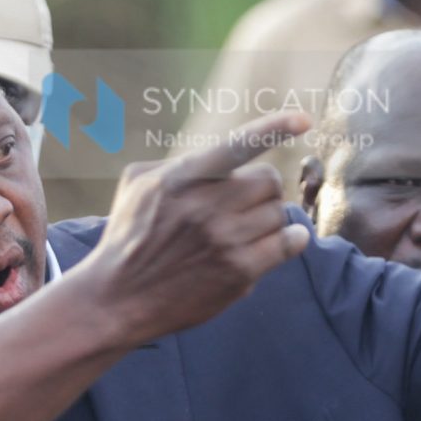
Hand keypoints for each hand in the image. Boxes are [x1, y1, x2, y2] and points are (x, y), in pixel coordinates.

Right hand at [72, 112, 314, 344]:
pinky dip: (291, 239)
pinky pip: (288, 243)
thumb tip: (222, 153)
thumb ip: (180, 162)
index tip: (304, 120)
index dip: (275, 128)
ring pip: (279, 213)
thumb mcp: (139, 184)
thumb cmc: (128, 236)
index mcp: (183, 177)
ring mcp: (225, 241)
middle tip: (243, 205)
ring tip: (242, 231)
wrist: (116, 299)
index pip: (238, 145)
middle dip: (261, 191)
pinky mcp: (238, 272)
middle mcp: (206, 206)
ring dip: (268, 219)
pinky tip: (282, 239)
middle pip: (269, 181)